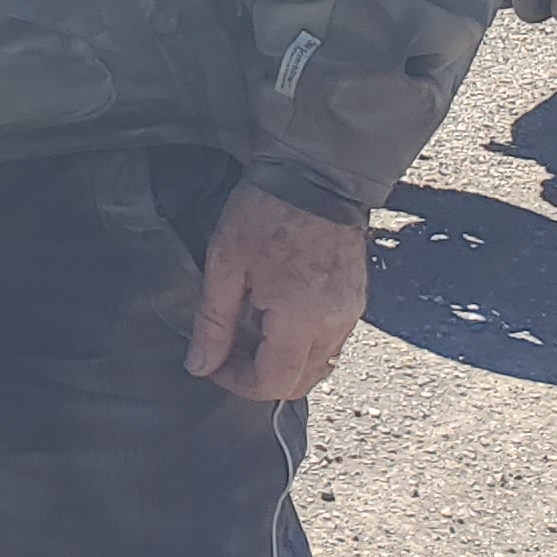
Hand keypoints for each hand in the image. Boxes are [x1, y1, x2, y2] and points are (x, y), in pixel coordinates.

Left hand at [183, 182, 369, 402]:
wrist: (315, 172)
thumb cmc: (265, 212)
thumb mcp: (226, 264)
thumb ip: (213, 322)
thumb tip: (200, 366)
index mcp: (301, 318)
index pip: (273, 383)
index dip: (238, 383)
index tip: (214, 363)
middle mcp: (334, 324)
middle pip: (300, 382)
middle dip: (261, 376)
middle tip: (230, 349)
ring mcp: (351, 313)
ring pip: (318, 365)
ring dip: (283, 361)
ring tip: (252, 329)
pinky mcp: (357, 299)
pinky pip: (330, 342)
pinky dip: (302, 343)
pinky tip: (277, 314)